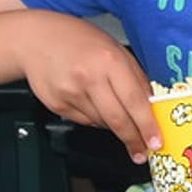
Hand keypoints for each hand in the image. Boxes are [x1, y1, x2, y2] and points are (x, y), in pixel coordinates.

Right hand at [14, 12, 162, 162]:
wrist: (36, 39)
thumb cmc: (80, 41)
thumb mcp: (116, 49)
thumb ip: (135, 77)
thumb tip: (151, 106)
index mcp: (109, 61)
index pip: (134, 101)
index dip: (147, 125)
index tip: (155, 141)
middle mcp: (89, 78)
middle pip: (117, 119)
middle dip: (133, 139)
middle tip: (142, 151)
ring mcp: (70, 93)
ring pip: (101, 123)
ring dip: (114, 126)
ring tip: (116, 114)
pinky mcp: (56, 104)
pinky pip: (85, 121)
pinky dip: (96, 119)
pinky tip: (94, 105)